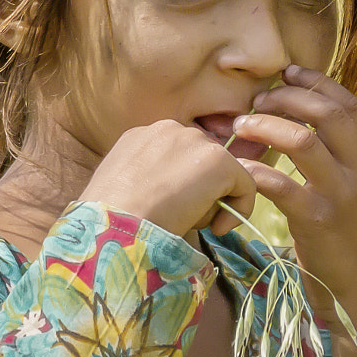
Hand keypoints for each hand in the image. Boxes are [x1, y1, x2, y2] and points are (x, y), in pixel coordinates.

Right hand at [78, 118, 260, 246]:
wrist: (113, 228)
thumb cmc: (110, 222)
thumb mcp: (123, 190)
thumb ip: (149, 181)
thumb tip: (174, 196)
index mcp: (141, 136)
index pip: (177, 157)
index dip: (179, 187)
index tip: (168, 212)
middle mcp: (169, 129)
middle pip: (201, 162)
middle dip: (197, 192)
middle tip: (180, 219)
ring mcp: (195, 141)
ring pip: (221, 174)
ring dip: (211, 202)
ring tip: (189, 222)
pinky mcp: (218, 161)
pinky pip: (245, 186)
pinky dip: (238, 210)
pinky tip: (215, 228)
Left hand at [228, 63, 356, 319]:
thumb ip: (349, 161)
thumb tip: (315, 126)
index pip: (349, 105)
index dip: (317, 83)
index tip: (290, 73)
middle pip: (325, 113)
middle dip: (287, 98)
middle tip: (259, 99)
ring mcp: (343, 195)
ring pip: (301, 139)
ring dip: (266, 126)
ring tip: (242, 126)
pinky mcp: (317, 220)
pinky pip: (279, 183)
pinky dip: (254, 170)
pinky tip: (237, 168)